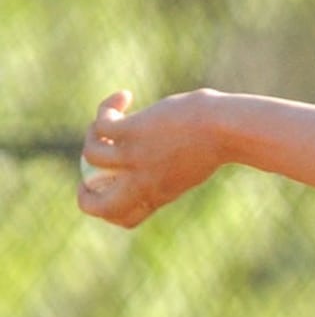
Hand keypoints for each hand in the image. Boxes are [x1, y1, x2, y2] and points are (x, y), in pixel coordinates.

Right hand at [78, 89, 225, 228]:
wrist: (227, 129)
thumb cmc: (219, 144)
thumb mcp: (193, 166)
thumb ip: (172, 171)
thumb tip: (161, 156)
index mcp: (159, 194)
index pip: (125, 219)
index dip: (111, 209)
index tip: (114, 187)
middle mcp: (143, 181)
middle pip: (96, 207)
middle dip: (83, 195)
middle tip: (94, 173)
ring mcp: (134, 158)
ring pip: (89, 157)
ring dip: (91, 138)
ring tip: (109, 122)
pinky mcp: (131, 133)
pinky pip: (100, 125)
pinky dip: (106, 108)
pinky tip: (124, 97)